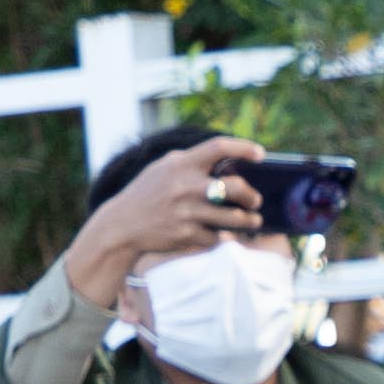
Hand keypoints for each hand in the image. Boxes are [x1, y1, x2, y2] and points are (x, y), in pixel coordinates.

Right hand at [50, 132, 257, 307]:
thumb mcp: (164, 169)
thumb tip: (230, 164)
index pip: (218, 147)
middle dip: (252, 196)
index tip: (260, 154)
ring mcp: (186, 212)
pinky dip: (223, 236)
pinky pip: (217, 237)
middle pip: (236, 187)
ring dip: (248, 220)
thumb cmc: (148, 193)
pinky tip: (225, 234)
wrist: (122, 225)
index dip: (243, 148)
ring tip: (253, 220)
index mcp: (180, 164)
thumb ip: (192, 162)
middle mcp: (185, 186)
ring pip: (234, 217)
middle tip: (256, 200)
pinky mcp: (186, 235)